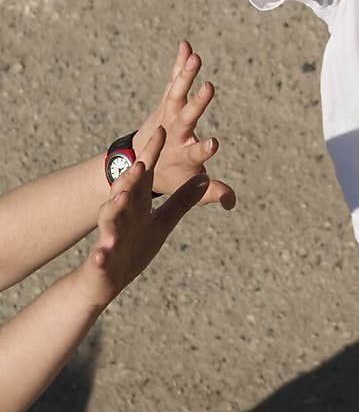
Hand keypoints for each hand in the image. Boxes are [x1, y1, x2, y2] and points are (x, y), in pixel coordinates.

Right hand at [82, 128, 210, 306]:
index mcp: (135, 204)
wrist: (103, 280)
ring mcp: (108, 237)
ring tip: (121, 197)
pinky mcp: (101, 260)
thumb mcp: (163, 222)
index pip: (143, 176)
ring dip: (114, 207)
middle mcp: (120, 215)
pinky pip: (99, 257)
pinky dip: (100, 255)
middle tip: (142, 163)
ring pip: (108, 218)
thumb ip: (182, 201)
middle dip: (131, 177)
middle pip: (124, 191)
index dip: (151, 154)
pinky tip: (101, 254)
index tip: (161, 131)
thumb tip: (205, 177)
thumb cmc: (133, 248)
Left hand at [132, 42, 235, 208]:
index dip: (203, 149)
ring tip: (195, 57)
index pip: (195, 153)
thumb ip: (209, 192)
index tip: (214, 144)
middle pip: (186, 117)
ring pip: (177, 94)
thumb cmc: (172, 175)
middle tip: (208, 88)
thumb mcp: (188, 187)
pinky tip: (186, 45)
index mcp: (183, 156)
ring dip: (186, 76)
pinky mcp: (168, 101)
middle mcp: (175, 133)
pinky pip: (174, 81)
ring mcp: (169, 115)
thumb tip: (232, 203)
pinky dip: (179, 65)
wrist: (141, 159)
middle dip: (196, 104)